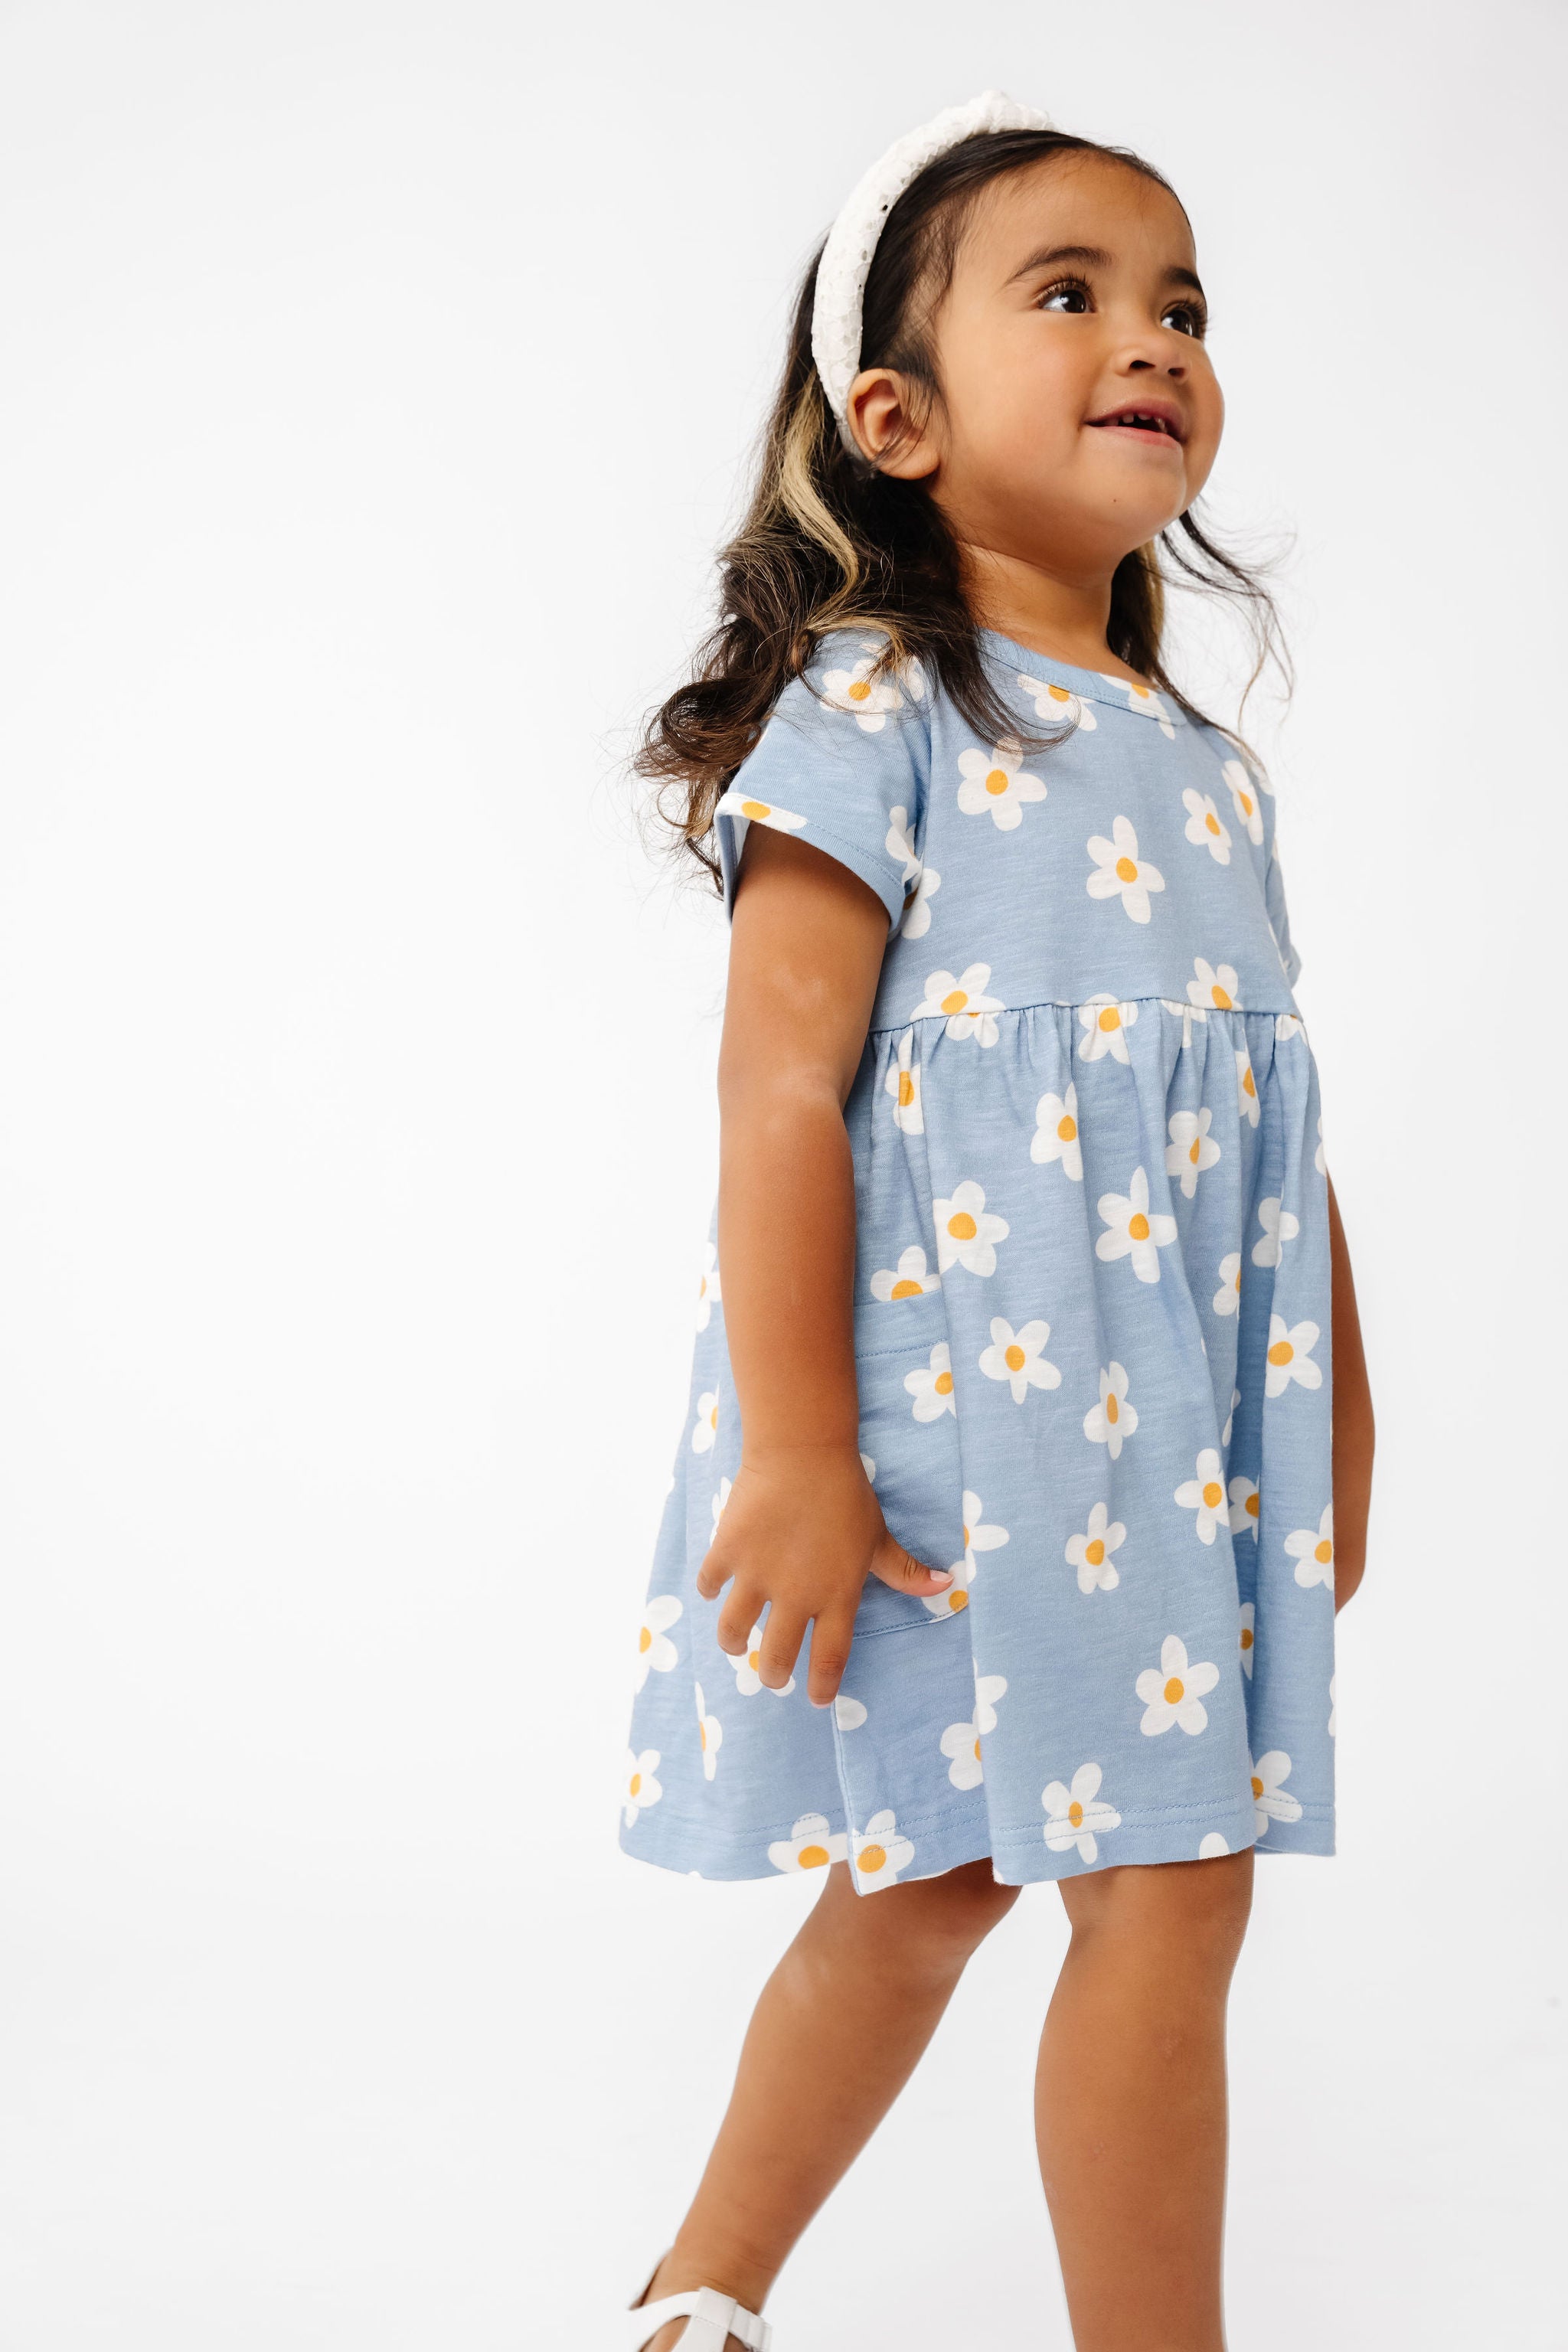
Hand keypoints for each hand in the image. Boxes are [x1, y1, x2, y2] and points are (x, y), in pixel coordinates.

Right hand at [696, 1446, 952, 1706]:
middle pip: (777, 1657)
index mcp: (836, 1596)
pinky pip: (709, 1584)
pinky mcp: (728, 1551)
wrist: (804, 1451)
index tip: (818, 1700)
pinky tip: (715, 1589)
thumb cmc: (847, 1495)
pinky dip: (710, 1590)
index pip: (830, 1658)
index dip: (823, 1686)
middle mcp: (795, 1595)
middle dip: (774, 1675)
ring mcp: (757, 1575)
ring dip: (735, 1644)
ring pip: (735, 1631)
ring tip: (738, 1645)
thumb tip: (946, 1586)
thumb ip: (905, 1571)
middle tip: (773, 1676)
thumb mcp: (878, 1537)